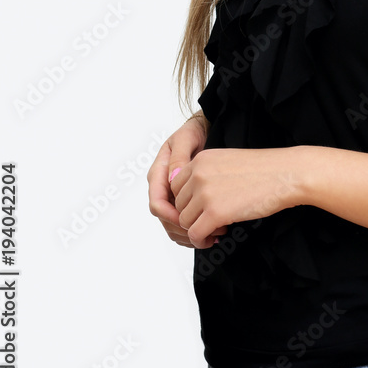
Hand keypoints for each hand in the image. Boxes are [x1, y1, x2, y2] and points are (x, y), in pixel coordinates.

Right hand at [147, 114, 226, 248]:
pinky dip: (193, 231)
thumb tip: (174, 177)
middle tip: (202, 235)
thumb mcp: (186, 139)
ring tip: (209, 237)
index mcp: (158, 173)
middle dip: (181, 230)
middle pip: (164, 219)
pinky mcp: (183, 200)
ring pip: (172, 224)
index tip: (186, 221)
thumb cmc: (193, 131)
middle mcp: (163, 187)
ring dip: (188, 234)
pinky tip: (208, 234)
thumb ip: (179, 157)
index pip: (157, 203)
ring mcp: (172, 195)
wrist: (204, 130)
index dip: (170, 216)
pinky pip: (182, 222)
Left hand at [168, 146, 303, 248]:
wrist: (286, 174)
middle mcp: (198, 173)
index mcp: (201, 159)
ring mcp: (205, 193)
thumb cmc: (264, 169)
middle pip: (178, 205)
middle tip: (211, 222)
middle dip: (192, 216)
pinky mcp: (215, 212)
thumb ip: (206, 173)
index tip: (202, 208)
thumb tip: (191, 198)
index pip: (176, 186)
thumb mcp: (227, 161)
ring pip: (184, 221)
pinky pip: (195, 234)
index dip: (188, 201)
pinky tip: (217, 237)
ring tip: (217, 229)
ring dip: (198, 229)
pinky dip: (202, 240)